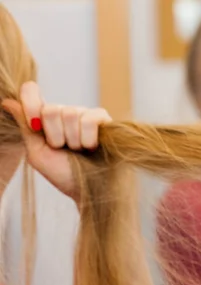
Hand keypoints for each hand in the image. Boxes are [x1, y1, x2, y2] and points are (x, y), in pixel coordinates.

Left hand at [1, 82, 110, 202]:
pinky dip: (88, 138)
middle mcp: (65, 112)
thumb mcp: (38, 154)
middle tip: (65, 149)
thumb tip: (8, 102)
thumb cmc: (65, 175)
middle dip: (56, 136)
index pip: (31, 91)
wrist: (92, 190)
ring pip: (70, 113)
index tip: (35, 126)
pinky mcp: (103, 119)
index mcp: (46, 119)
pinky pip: (89, 119)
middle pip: (51, 109)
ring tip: (81, 151)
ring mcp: (85, 114)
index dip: (30, 102)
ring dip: (73, 140)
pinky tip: (92, 147)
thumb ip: (25, 128)